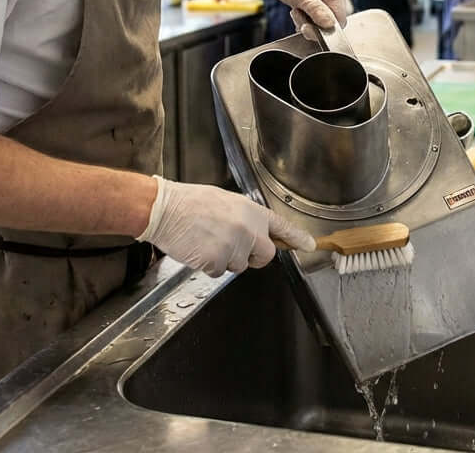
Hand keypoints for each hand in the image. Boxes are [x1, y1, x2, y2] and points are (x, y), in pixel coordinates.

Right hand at [137, 177, 315, 276]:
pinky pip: (219, 272)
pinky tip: (198, 249)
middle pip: (265, 256)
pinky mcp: (219, 261)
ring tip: (206, 240)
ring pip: (239, 266)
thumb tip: (251, 231)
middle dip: (253, 257)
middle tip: (232, 247)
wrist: (165, 209)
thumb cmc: (189, 203)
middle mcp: (248, 229)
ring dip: (225, 259)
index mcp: (251, 211)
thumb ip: (244, 218)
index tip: (309, 245)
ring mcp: (235, 246)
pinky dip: (209, 265)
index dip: (297, 237)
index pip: (281, 227)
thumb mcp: (225, 202)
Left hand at [257, 0, 351, 39]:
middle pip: (331, 24)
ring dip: (307, 24)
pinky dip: (306, 22)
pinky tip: (297, 13)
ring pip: (322, 24)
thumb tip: (330, 25)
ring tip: (296, 12)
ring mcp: (327, 1)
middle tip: (297, 16)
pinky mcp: (318, 5)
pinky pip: (316, 21)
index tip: (306, 27)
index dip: (324, 28)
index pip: (339, 20)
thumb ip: (317, 10)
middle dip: (314, 26)